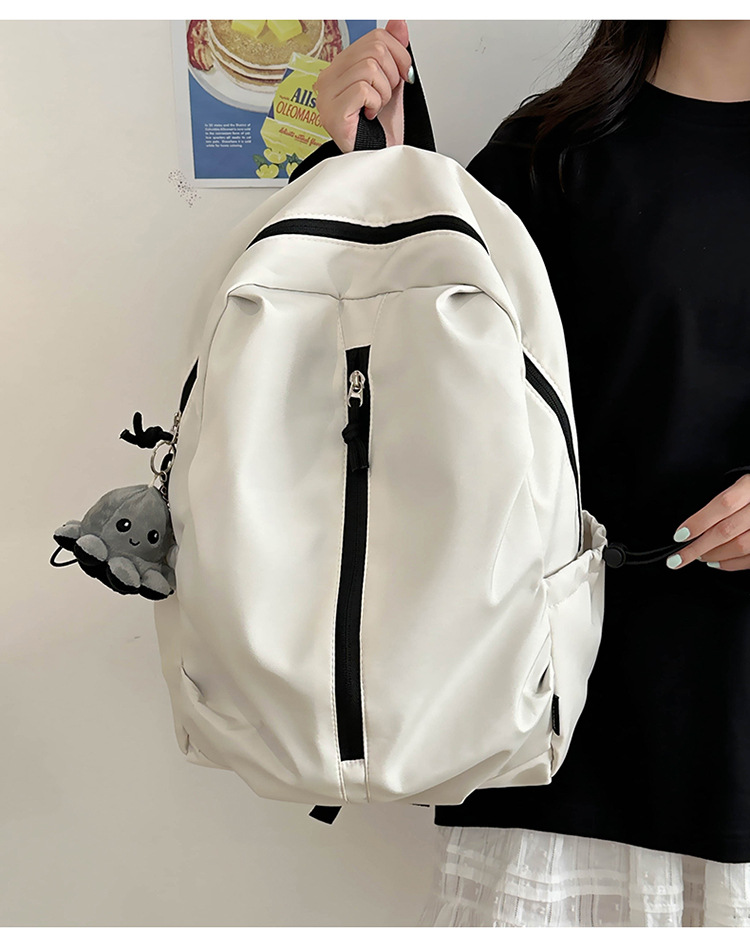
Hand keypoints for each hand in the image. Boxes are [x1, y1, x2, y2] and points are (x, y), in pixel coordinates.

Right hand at [313, 20, 411, 152]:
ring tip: (376, 108)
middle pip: (374, 49)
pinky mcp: (332, 112)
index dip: (398, 55)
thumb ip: (394, 52)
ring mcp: (326, 95)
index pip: (375, 37)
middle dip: (392, 75)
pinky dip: (375, 103)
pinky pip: (363, 89)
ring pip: (370, 68)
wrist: (378, 159)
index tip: (401, 77)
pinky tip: (369, 115)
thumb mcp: (392, 84)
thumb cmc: (380, 129)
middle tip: (387, 97)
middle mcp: (329, 77)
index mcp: (341, 67)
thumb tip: (399, 22)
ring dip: (384, 92)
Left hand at [668, 474, 749, 570]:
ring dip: (714, 555)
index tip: (679, 535)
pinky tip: (716, 562)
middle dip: (698, 547)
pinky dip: (730, 563)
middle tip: (678, 557)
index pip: (723, 504)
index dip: (699, 521)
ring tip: (698, 556)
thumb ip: (723, 501)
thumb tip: (692, 525)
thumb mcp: (741, 484)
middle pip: (726, 530)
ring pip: (739, 546)